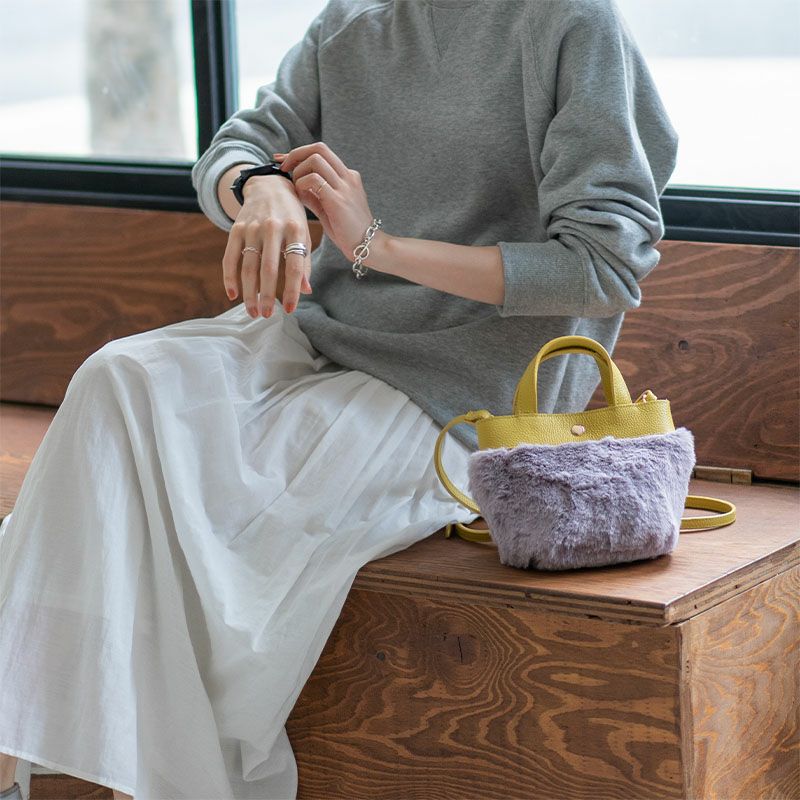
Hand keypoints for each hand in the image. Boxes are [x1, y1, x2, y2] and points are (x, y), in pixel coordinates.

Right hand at [222, 175, 312, 317]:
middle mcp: (274, 228)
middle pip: (269, 269)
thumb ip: (305, 261)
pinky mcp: (236, 227)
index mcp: (296, 229)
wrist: (270, 184)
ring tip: (252, 311)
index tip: (289, 310)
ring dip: (249, 292)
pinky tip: (232, 295)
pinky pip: (230, 256)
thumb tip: (305, 291)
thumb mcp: (304, 233)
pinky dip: (229, 277)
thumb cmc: (292, 216)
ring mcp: (253, 227)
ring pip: (248, 266)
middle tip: (266, 315)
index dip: (292, 290)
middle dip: (266, 295)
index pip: (295, 266)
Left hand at [273, 142, 378, 266]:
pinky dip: (301, 185)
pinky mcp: (338, 200)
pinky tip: (301, 197)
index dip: (298, 153)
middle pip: (319, 148)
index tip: (282, 160)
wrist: (368, 246)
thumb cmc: (348, 230)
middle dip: (296, 154)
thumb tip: (297, 185)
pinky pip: (314, 180)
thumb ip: (315, 195)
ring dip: (298, 171)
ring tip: (296, 189)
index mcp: (347, 176)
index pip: (321, 152)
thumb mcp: (329, 207)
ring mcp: (345, 187)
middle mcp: (348, 177)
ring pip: (315, 159)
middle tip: (284, 168)